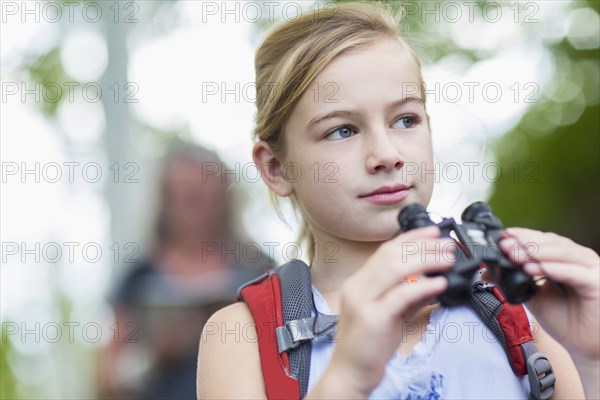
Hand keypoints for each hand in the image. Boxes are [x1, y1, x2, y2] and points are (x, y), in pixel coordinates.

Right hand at [324, 226, 454, 396]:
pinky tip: (440, 283)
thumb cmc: (369, 346)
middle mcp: (358, 287)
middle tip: (447, 244)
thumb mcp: (391, 315)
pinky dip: (422, 286)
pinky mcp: (372, 318)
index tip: (433, 232)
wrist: (350, 373)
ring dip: (425, 259)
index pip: (385, 251)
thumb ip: (409, 297)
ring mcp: (362, 301)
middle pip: (390, 255)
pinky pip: (399, 295)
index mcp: (360, 283)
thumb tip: (433, 280)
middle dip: (422, 245)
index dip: (410, 238)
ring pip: (394, 268)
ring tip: (447, 259)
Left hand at [499, 227, 599, 359]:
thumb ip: (514, 281)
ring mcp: (591, 269)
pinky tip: (534, 269)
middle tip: (504, 246)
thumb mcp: (533, 296)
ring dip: (536, 253)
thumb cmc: (565, 320)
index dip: (522, 236)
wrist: (584, 346)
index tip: (502, 237)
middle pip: (552, 243)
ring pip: (563, 253)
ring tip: (515, 256)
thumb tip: (488, 271)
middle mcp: (580, 260)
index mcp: (566, 259)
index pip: (543, 240)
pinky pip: (573, 273)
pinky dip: (553, 269)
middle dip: (525, 243)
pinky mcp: (597, 283)